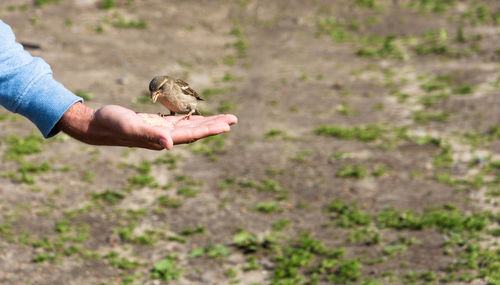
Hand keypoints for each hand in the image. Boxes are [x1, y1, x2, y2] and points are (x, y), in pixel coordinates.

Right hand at [56, 102, 236, 149]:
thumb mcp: (130, 126)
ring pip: (189, 126)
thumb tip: (170, 144)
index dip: (210, 129)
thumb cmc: (111, 124)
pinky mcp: (155, 125)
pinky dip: (190, 118)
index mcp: (162, 138)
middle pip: (195, 131)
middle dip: (215, 125)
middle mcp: (165, 137)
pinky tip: (196, 116)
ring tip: (223, 118)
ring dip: (206, 122)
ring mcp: (160, 131)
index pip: (192, 134)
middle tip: (234, 119)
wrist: (96, 126)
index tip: (228, 124)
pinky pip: (178, 122)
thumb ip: (150, 135)